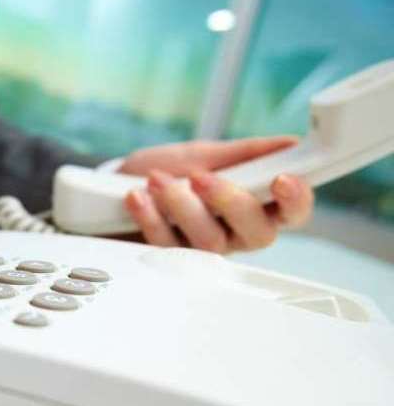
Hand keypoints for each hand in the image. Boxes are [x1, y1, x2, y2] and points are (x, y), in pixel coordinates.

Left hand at [118, 137, 313, 252]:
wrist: (110, 191)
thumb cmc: (164, 172)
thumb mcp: (202, 154)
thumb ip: (243, 154)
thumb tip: (289, 144)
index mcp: (253, 205)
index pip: (291, 211)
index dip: (296, 200)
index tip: (282, 179)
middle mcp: (234, 233)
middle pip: (258, 233)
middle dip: (229, 200)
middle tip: (199, 176)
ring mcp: (203, 250)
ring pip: (210, 241)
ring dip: (180, 204)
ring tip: (157, 180)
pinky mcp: (170, 261)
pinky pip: (169, 247)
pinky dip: (151, 216)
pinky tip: (138, 197)